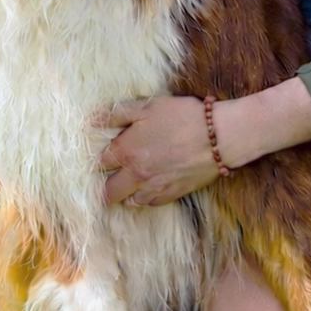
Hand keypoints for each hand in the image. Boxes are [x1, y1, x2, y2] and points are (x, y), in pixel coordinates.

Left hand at [98, 96, 220, 206]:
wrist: (218, 136)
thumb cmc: (183, 116)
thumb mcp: (149, 106)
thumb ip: (117, 114)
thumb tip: (91, 120)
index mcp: (126, 151)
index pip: (99, 163)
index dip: (100, 158)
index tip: (103, 156)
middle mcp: (135, 175)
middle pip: (108, 191)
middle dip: (105, 184)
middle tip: (110, 176)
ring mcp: (152, 189)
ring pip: (127, 201)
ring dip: (125, 193)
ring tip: (129, 183)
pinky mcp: (170, 196)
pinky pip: (148, 205)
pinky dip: (144, 198)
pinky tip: (149, 187)